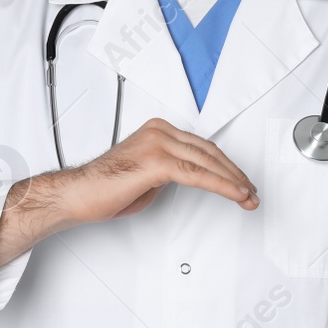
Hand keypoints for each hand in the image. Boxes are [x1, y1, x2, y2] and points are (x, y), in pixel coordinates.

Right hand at [56, 117, 258, 224]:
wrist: (77, 195)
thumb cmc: (103, 189)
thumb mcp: (145, 175)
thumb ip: (168, 171)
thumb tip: (186, 177)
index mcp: (157, 130)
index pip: (201, 146)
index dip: (224, 165)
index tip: (239, 181)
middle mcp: (160, 132)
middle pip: (209, 152)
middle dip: (234, 173)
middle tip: (250, 191)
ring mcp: (158, 145)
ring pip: (208, 162)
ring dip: (233, 181)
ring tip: (247, 197)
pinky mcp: (157, 163)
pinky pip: (198, 175)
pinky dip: (221, 186)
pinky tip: (234, 195)